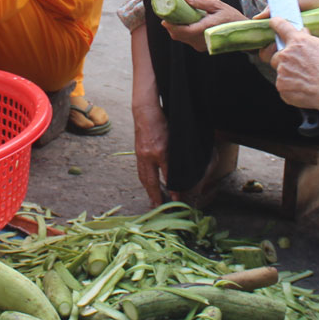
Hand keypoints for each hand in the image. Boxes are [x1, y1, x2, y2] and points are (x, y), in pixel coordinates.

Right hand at [131, 90, 168, 206]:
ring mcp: (141, 154)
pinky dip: (145, 181)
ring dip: (149, 191)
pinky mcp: (137, 153)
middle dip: (155, 196)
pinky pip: (140, 171)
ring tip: (153, 201)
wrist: (145, 111)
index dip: (172, 188)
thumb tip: (181, 171)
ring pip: (144, 177)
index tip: (176, 199)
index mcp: (160, 151)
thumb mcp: (174, 138)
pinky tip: (148, 185)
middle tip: (159, 208)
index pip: (167, 175)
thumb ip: (176, 155)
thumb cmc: (162, 121)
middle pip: (151, 181)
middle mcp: (148, 155)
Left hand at [162, 0, 246, 52]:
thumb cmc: (231, 16)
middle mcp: (203, 39)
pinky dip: (182, 33)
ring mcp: (202, 45)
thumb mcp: (218, 5)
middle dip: (170, 27)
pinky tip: (183, 24)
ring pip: (182, 39)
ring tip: (173, 19)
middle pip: (180, 36)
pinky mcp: (202, 47)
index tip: (164, 19)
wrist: (242, 32)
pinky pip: (187, 41)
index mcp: (207, 27)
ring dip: (175, 30)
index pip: (185, 30)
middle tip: (166, 16)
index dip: (172, 26)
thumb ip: (201, 2)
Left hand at [266, 17, 318, 110]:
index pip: (281, 26)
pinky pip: (283, 86)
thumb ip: (311, 40)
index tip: (273, 23)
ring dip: (289, 74)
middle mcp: (286, 55)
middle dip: (285, 59)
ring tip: (306, 80)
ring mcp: (282, 72)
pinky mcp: (282, 88)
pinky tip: (304, 89)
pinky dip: (291, 88)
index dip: (276, 23)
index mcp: (297, 42)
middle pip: (277, 55)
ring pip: (281, 72)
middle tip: (299, 66)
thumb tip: (304, 35)